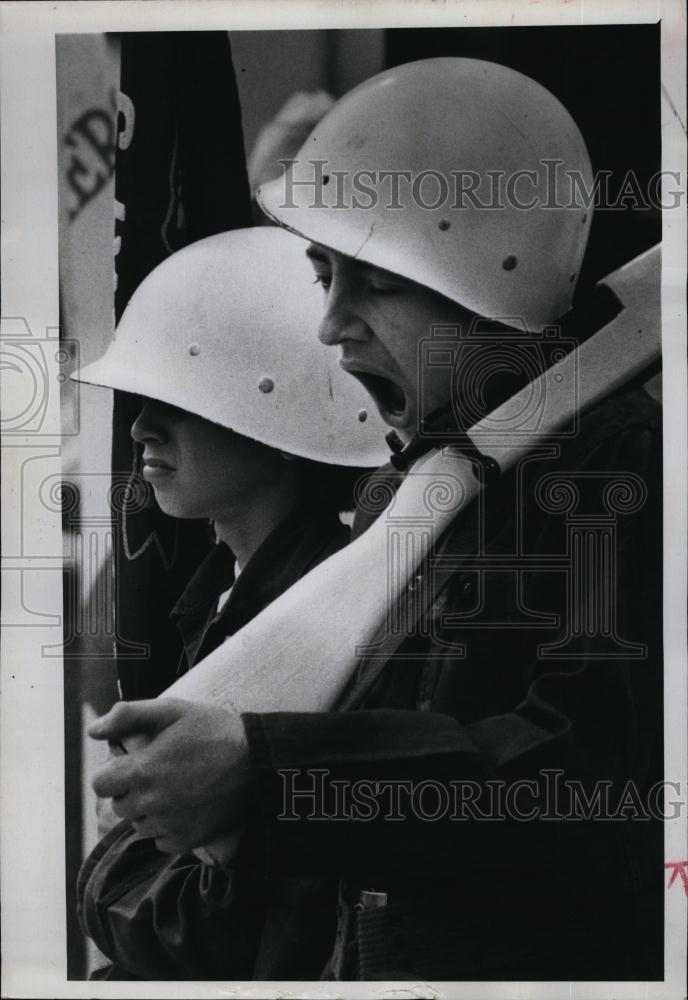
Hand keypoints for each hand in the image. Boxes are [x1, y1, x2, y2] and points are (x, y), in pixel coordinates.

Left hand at [89, 698, 254, 853]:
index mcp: (142, 771)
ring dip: (148, 810)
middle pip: (119, 806)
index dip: (113, 772)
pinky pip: (162, 842)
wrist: (258, 761)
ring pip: (139, 825)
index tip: (131, 764)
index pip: (100, 784)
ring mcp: (169, 825)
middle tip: (157, 773)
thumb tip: (93, 730)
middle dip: (131, 791)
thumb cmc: (214, 730)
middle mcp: (150, 803)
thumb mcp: (173, 710)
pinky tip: (184, 808)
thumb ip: (128, 716)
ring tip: (173, 789)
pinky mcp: (188, 840)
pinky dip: (167, 828)